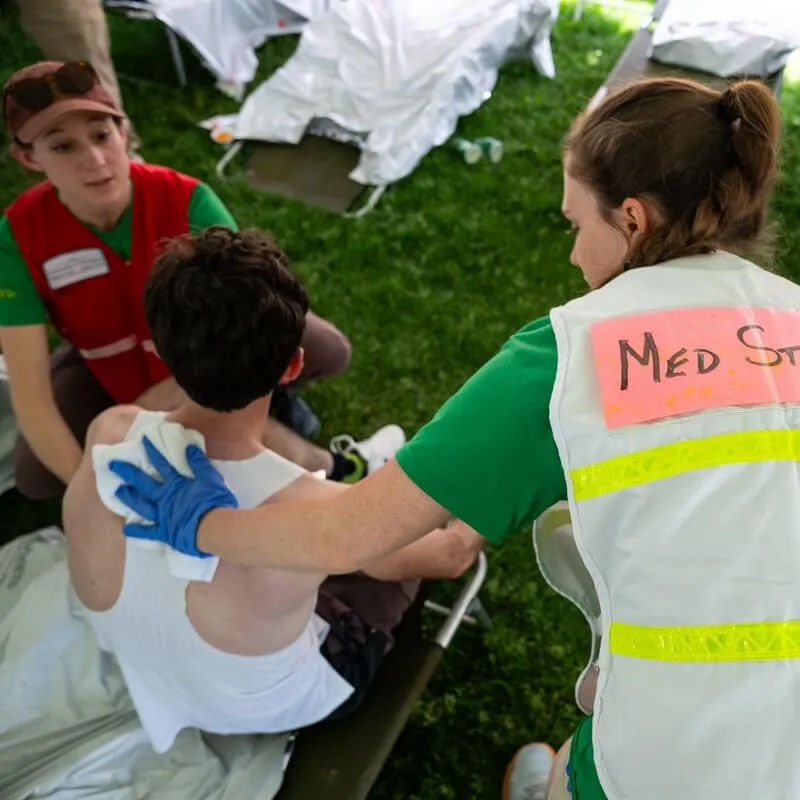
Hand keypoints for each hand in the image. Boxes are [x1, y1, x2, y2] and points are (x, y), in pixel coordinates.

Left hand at [108, 435, 237, 557]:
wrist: (213, 527)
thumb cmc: (214, 501)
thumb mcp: (210, 478)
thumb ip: (199, 463)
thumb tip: (189, 447)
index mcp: (176, 483)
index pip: (162, 463)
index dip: (152, 450)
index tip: (141, 439)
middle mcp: (164, 497)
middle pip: (143, 482)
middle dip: (128, 472)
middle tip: (113, 465)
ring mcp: (162, 515)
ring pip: (140, 504)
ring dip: (128, 498)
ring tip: (118, 491)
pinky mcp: (164, 532)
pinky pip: (147, 532)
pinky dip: (136, 531)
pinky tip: (126, 529)